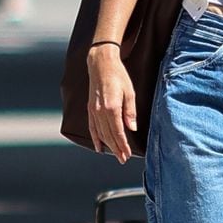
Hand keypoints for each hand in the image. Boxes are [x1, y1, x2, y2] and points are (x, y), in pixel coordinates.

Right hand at [87, 45, 136, 162]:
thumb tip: (132, 129)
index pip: (117, 132)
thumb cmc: (118, 76)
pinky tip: (99, 147)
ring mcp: (93, 110)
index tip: (127, 154)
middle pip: (108, 135)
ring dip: (107, 146)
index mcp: (112, 107)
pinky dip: (95, 138)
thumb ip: (130, 112)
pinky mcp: (90, 108)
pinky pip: (92, 127)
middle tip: (122, 159)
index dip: (122, 145)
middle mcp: (100, 111)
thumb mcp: (130, 92)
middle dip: (116, 149)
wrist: (101, 64)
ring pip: (100, 133)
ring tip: (115, 154)